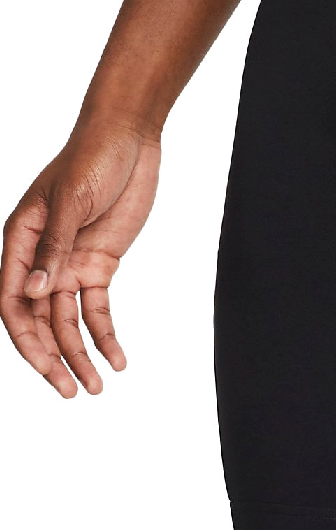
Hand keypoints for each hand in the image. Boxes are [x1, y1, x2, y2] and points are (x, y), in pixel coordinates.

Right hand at [1, 116, 160, 396]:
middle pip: (38, 320)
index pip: (12, 301)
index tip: (47, 367)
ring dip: (81, 353)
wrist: (129, 137)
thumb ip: (55, 248)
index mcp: (19, 240)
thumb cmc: (93, 158)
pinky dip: (106, 334)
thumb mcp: (73, 202)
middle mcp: (39, 258)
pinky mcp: (99, 263)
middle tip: (74, 392)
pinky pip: (97, 308)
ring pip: (67, 320)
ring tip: (98, 387)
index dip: (26, 339)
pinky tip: (118, 359)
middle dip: (54, 358)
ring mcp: (69, 262)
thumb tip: (33, 293)